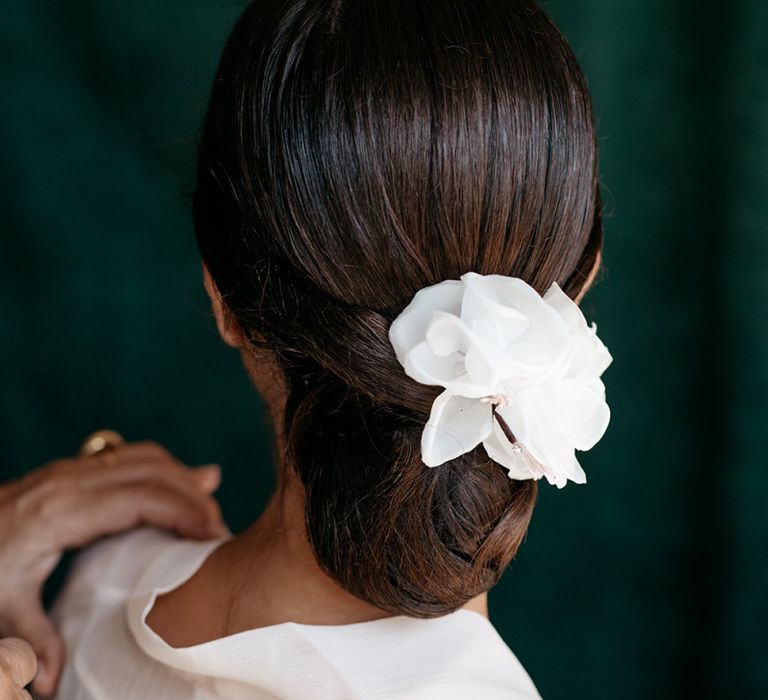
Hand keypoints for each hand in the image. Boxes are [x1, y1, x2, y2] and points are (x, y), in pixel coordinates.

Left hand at [0, 441, 226, 695]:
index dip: (185, 511)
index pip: (142, 498)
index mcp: (63, 511)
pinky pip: (133, 456)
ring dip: (183, 477)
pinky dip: (165, 467)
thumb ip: (30, 637)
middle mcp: (73, 480)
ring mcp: (74, 469)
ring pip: (146, 457)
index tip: (215, 534)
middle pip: (153, 472)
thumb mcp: (1, 605)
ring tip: (211, 501)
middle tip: (220, 529)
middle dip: (194, 495)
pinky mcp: (75, 469)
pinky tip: (184, 477)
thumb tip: (50, 681)